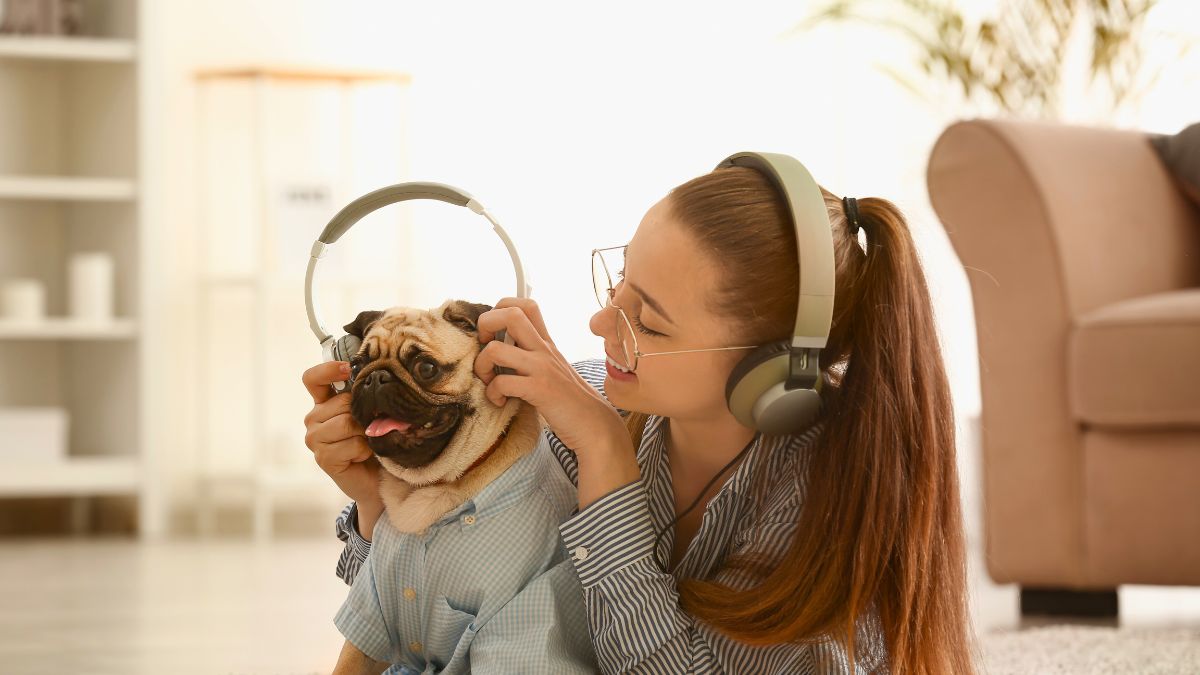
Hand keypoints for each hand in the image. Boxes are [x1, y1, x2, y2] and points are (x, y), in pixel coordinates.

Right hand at [301, 360, 381, 507]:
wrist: (378, 477)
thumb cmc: (376, 441)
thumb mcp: (372, 414)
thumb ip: (366, 398)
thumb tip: (374, 388)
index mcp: (324, 402)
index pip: (313, 379)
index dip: (328, 370)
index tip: (347, 370)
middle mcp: (314, 418)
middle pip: (341, 402)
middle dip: (364, 413)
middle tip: (372, 427)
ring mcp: (315, 439)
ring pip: (346, 423)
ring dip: (366, 434)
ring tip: (368, 442)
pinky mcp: (323, 458)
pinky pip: (352, 444)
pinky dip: (365, 450)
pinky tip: (363, 456)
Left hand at [472, 297, 629, 457]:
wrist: (594, 425)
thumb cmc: (570, 401)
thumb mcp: (553, 369)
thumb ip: (534, 356)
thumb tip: (503, 350)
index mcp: (546, 343)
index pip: (525, 305)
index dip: (500, 309)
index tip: (493, 333)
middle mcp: (544, 349)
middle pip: (510, 314)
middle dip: (485, 324)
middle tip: (483, 347)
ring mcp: (542, 368)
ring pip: (496, 349)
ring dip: (482, 365)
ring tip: (489, 381)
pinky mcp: (540, 389)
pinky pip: (502, 383)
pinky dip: (492, 393)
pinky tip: (500, 401)